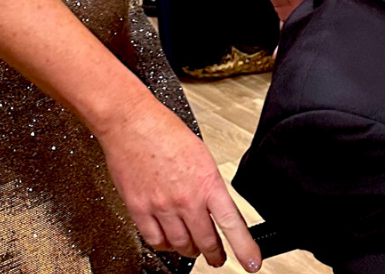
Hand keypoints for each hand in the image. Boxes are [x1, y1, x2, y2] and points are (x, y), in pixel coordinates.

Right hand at [96, 95, 260, 269]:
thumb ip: (209, 185)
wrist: (133, 124)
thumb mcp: (203, 157)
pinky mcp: (139, 210)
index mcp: (208, 183)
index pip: (232, 224)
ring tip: (195, 250)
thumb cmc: (167, 134)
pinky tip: (169, 242)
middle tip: (219, 259)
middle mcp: (186, 199)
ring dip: (190, 251)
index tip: (252, 263)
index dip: (244, 248)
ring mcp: (161, 207)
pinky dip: (164, 245)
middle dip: (215, 254)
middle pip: (205, 241)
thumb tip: (214, 205)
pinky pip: (154, 240)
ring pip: (180, 245)